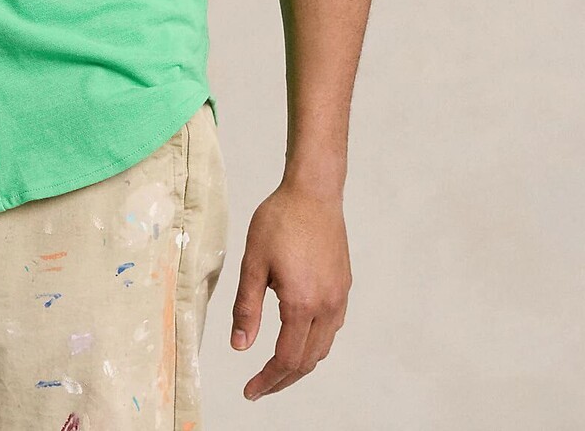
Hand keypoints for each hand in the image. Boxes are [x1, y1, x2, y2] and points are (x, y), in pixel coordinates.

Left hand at [229, 180, 351, 400]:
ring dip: (300, 364)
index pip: (286, 359)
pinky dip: (314, 344)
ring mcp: (339, 298)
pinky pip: (331, 329)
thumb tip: (240, 347)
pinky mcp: (344, 287)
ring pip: (322, 348)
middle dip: (282, 379)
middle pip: (307, 361)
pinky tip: (298, 336)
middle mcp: (326, 307)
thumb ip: (247, 308)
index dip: (267, 380)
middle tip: (259, 387)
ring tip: (276, 368)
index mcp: (301, 303)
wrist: (313, 192)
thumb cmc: (280, 220)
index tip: (250, 390)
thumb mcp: (253, 262)